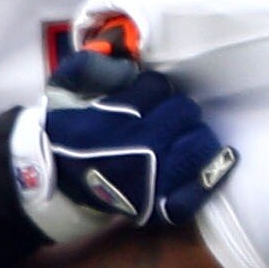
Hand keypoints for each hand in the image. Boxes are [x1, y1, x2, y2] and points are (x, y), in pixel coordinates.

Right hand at [15, 47, 234, 242]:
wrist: (56, 182)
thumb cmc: (66, 133)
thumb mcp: (62, 91)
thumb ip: (89, 66)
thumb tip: (127, 62)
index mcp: (112, 118)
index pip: (157, 87)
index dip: (154, 87)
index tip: (147, 95)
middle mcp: (135, 147)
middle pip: (184, 112)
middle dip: (179, 109)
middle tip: (170, 115)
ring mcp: (149, 178)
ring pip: (198, 145)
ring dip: (196, 136)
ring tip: (185, 136)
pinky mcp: (157, 205)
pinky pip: (195, 191)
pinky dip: (207, 177)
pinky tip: (212, 163)